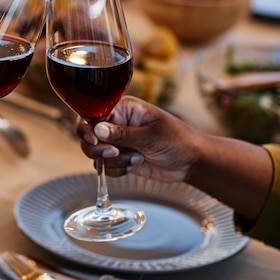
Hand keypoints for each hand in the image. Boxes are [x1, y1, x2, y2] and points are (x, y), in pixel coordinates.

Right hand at [76, 96, 200, 181]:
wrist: (192, 162)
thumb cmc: (179, 140)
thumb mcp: (151, 136)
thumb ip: (123, 134)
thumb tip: (97, 129)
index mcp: (124, 109)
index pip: (93, 114)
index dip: (88, 128)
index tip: (94, 140)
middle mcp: (117, 124)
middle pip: (89, 136)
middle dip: (99, 148)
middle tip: (115, 152)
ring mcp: (118, 142)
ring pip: (97, 154)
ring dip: (115, 161)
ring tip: (136, 158)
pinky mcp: (121, 158)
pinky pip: (107, 167)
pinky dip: (118, 170)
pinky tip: (136, 164)